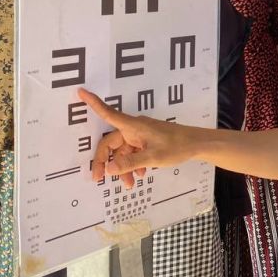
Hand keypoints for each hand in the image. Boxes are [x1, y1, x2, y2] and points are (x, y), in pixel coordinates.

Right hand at [78, 88, 195, 186]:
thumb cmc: (177, 146)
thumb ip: (129, 163)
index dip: (93, 103)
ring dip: (123, 168)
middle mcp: (134, 129)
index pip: (108, 113)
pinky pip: (133, 153)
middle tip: (99, 180)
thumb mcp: (153, 157)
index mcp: (133, 126)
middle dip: (105, 161)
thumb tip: (107, 169)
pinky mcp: (147, 142)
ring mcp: (140, 136)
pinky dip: (133, 165)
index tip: (80, 91)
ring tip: (130, 185)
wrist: (197, 145)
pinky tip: (141, 176)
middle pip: (111, 143)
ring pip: (123, 152)